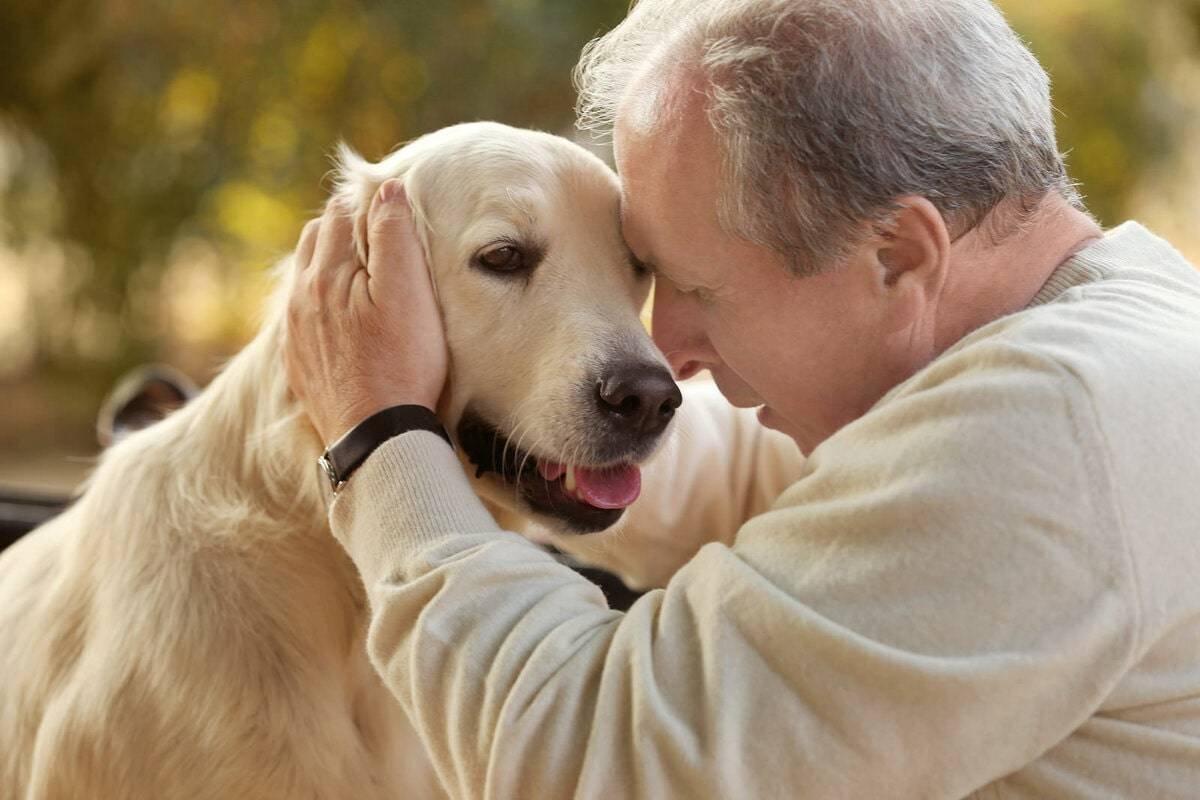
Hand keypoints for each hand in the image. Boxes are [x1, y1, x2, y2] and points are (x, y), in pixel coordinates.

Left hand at [285, 180, 447, 445]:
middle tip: (380, 233)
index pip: (340, 213)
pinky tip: (342, 315)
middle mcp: (301, 296)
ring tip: (362, 269)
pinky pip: (302, 315)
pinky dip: (321, 301)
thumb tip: (385, 188)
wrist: (376, 435)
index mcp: (326, 271)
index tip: (391, 207)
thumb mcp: (408, 292)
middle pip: (318, 239)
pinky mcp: (299, 361)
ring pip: (305, 275)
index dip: (367, 202)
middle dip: (345, 227)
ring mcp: (295, 331)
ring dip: (330, 262)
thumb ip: (394, 235)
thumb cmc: (402, 362)